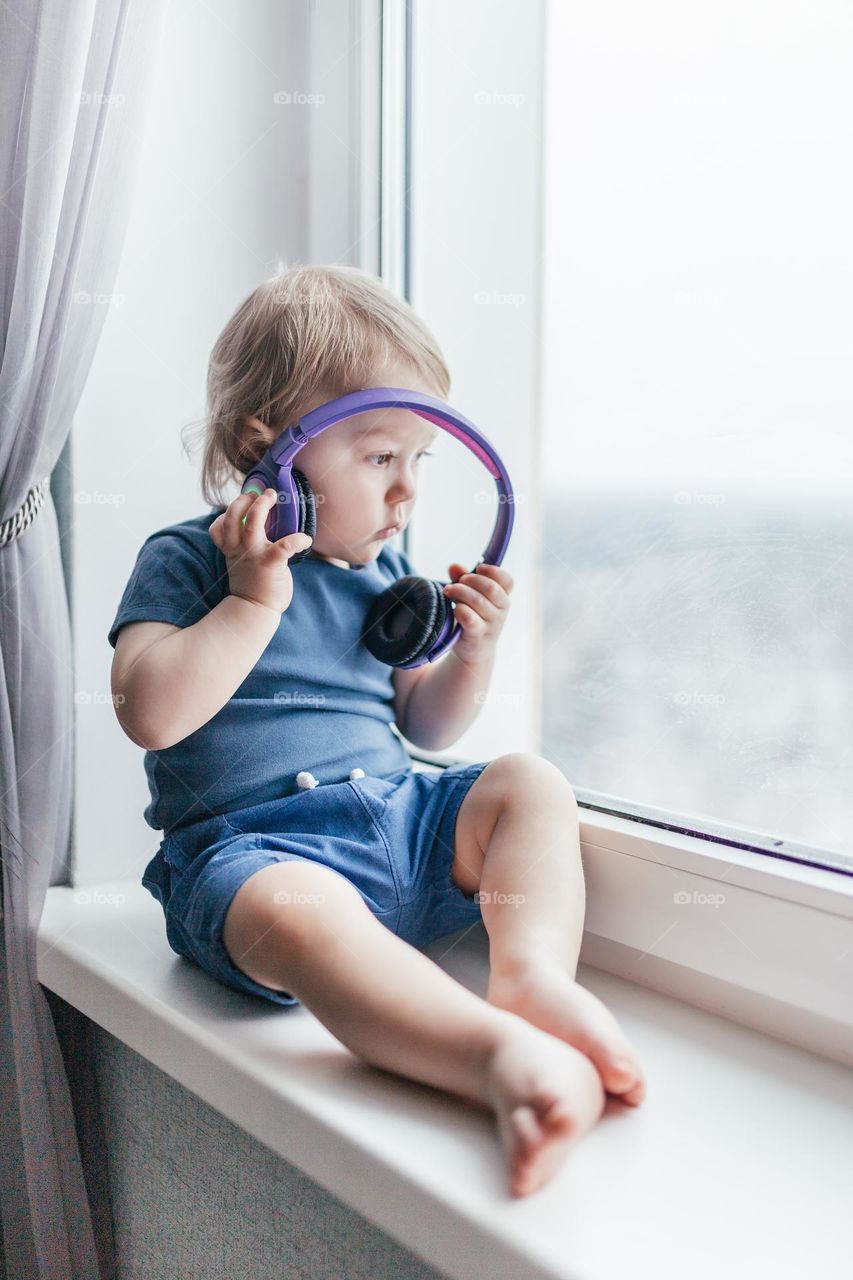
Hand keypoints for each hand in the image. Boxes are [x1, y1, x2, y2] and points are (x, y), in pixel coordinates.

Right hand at [209, 489, 311, 615]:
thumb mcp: (241, 563)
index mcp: (232, 549)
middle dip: (243, 500)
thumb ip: (244, 546)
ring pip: (251, 523)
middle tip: (259, 493)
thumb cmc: (253, 585)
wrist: (256, 610)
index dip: (225, 514)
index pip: (218, 527)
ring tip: (271, 497)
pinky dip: (297, 539)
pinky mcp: (271, 564)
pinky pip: (285, 546)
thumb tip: (258, 528)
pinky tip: (305, 539)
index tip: (239, 506)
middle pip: (233, 517)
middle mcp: (239, 549)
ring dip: (261, 506)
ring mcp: (254, 555)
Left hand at [442, 561, 513, 661]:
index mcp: (503, 597)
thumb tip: (454, 566)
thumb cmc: (472, 617)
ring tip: (448, 591)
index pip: (507, 581)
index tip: (478, 568)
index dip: (494, 571)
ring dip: (460, 592)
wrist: (473, 649)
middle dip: (471, 580)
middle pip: (491, 588)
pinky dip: (460, 609)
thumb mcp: (469, 595)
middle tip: (457, 581)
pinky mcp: (479, 636)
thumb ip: (462, 579)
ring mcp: (492, 624)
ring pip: (478, 601)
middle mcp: (501, 610)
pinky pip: (471, 619)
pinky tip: (454, 608)